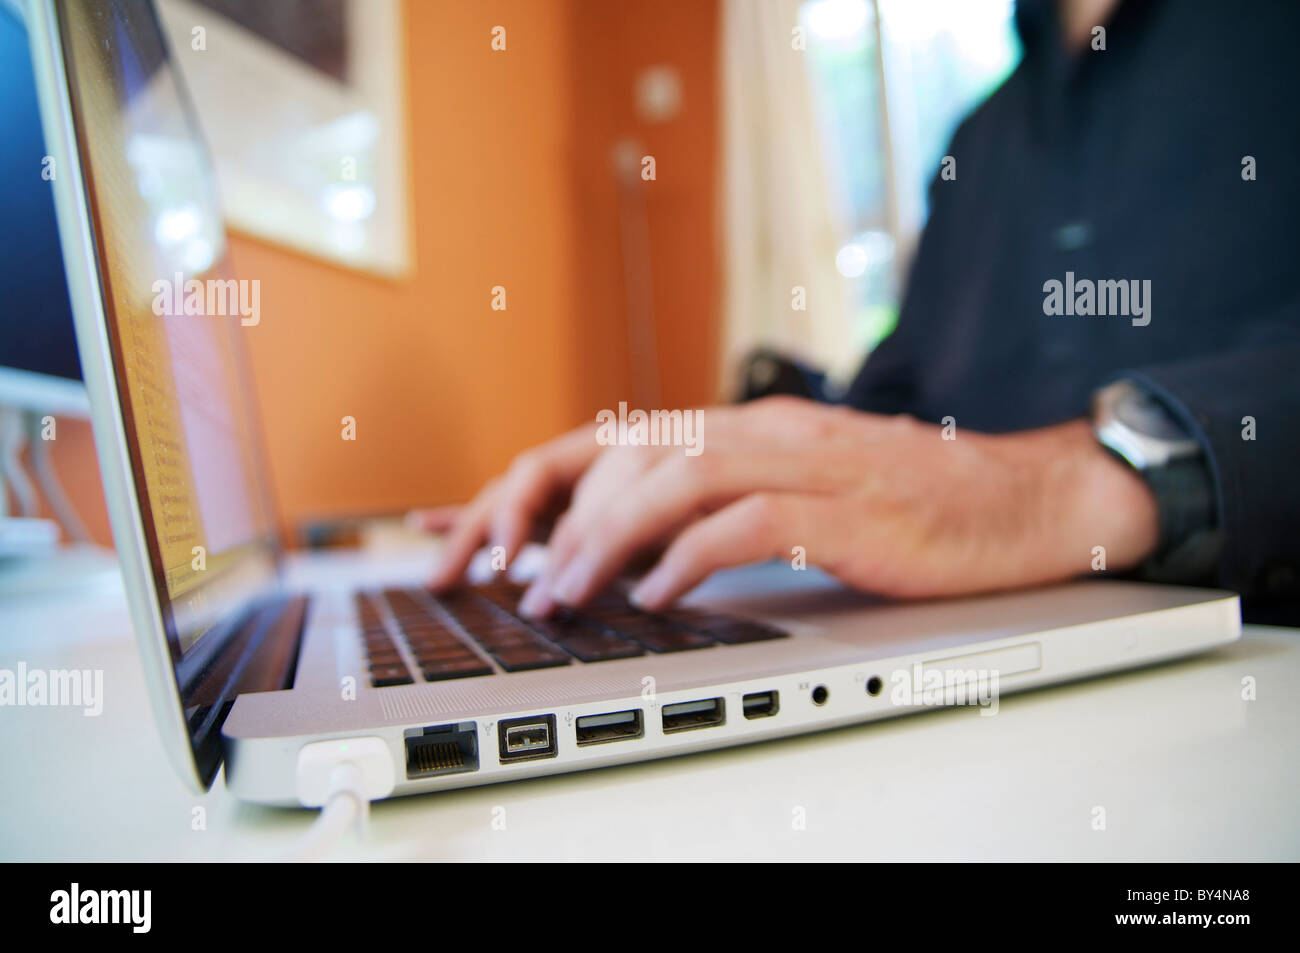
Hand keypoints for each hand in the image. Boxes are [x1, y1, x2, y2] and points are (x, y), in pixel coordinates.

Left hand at [430, 397, 1158, 614]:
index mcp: (732, 426)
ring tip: (559, 596)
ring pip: (671, 478)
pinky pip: (748, 522)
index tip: (472, 543)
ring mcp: (801, 461)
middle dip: (545, 517)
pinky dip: (689, 559)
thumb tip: (613, 554)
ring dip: (601, 539)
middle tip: (504, 581)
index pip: (601, 440)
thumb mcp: (781, 491)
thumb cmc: (893, 505)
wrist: (1015, 498)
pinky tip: (654, 599)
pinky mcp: (843, 505)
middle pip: (620, 453)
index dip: (525, 485)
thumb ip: (705, 505)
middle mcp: (755, 429)